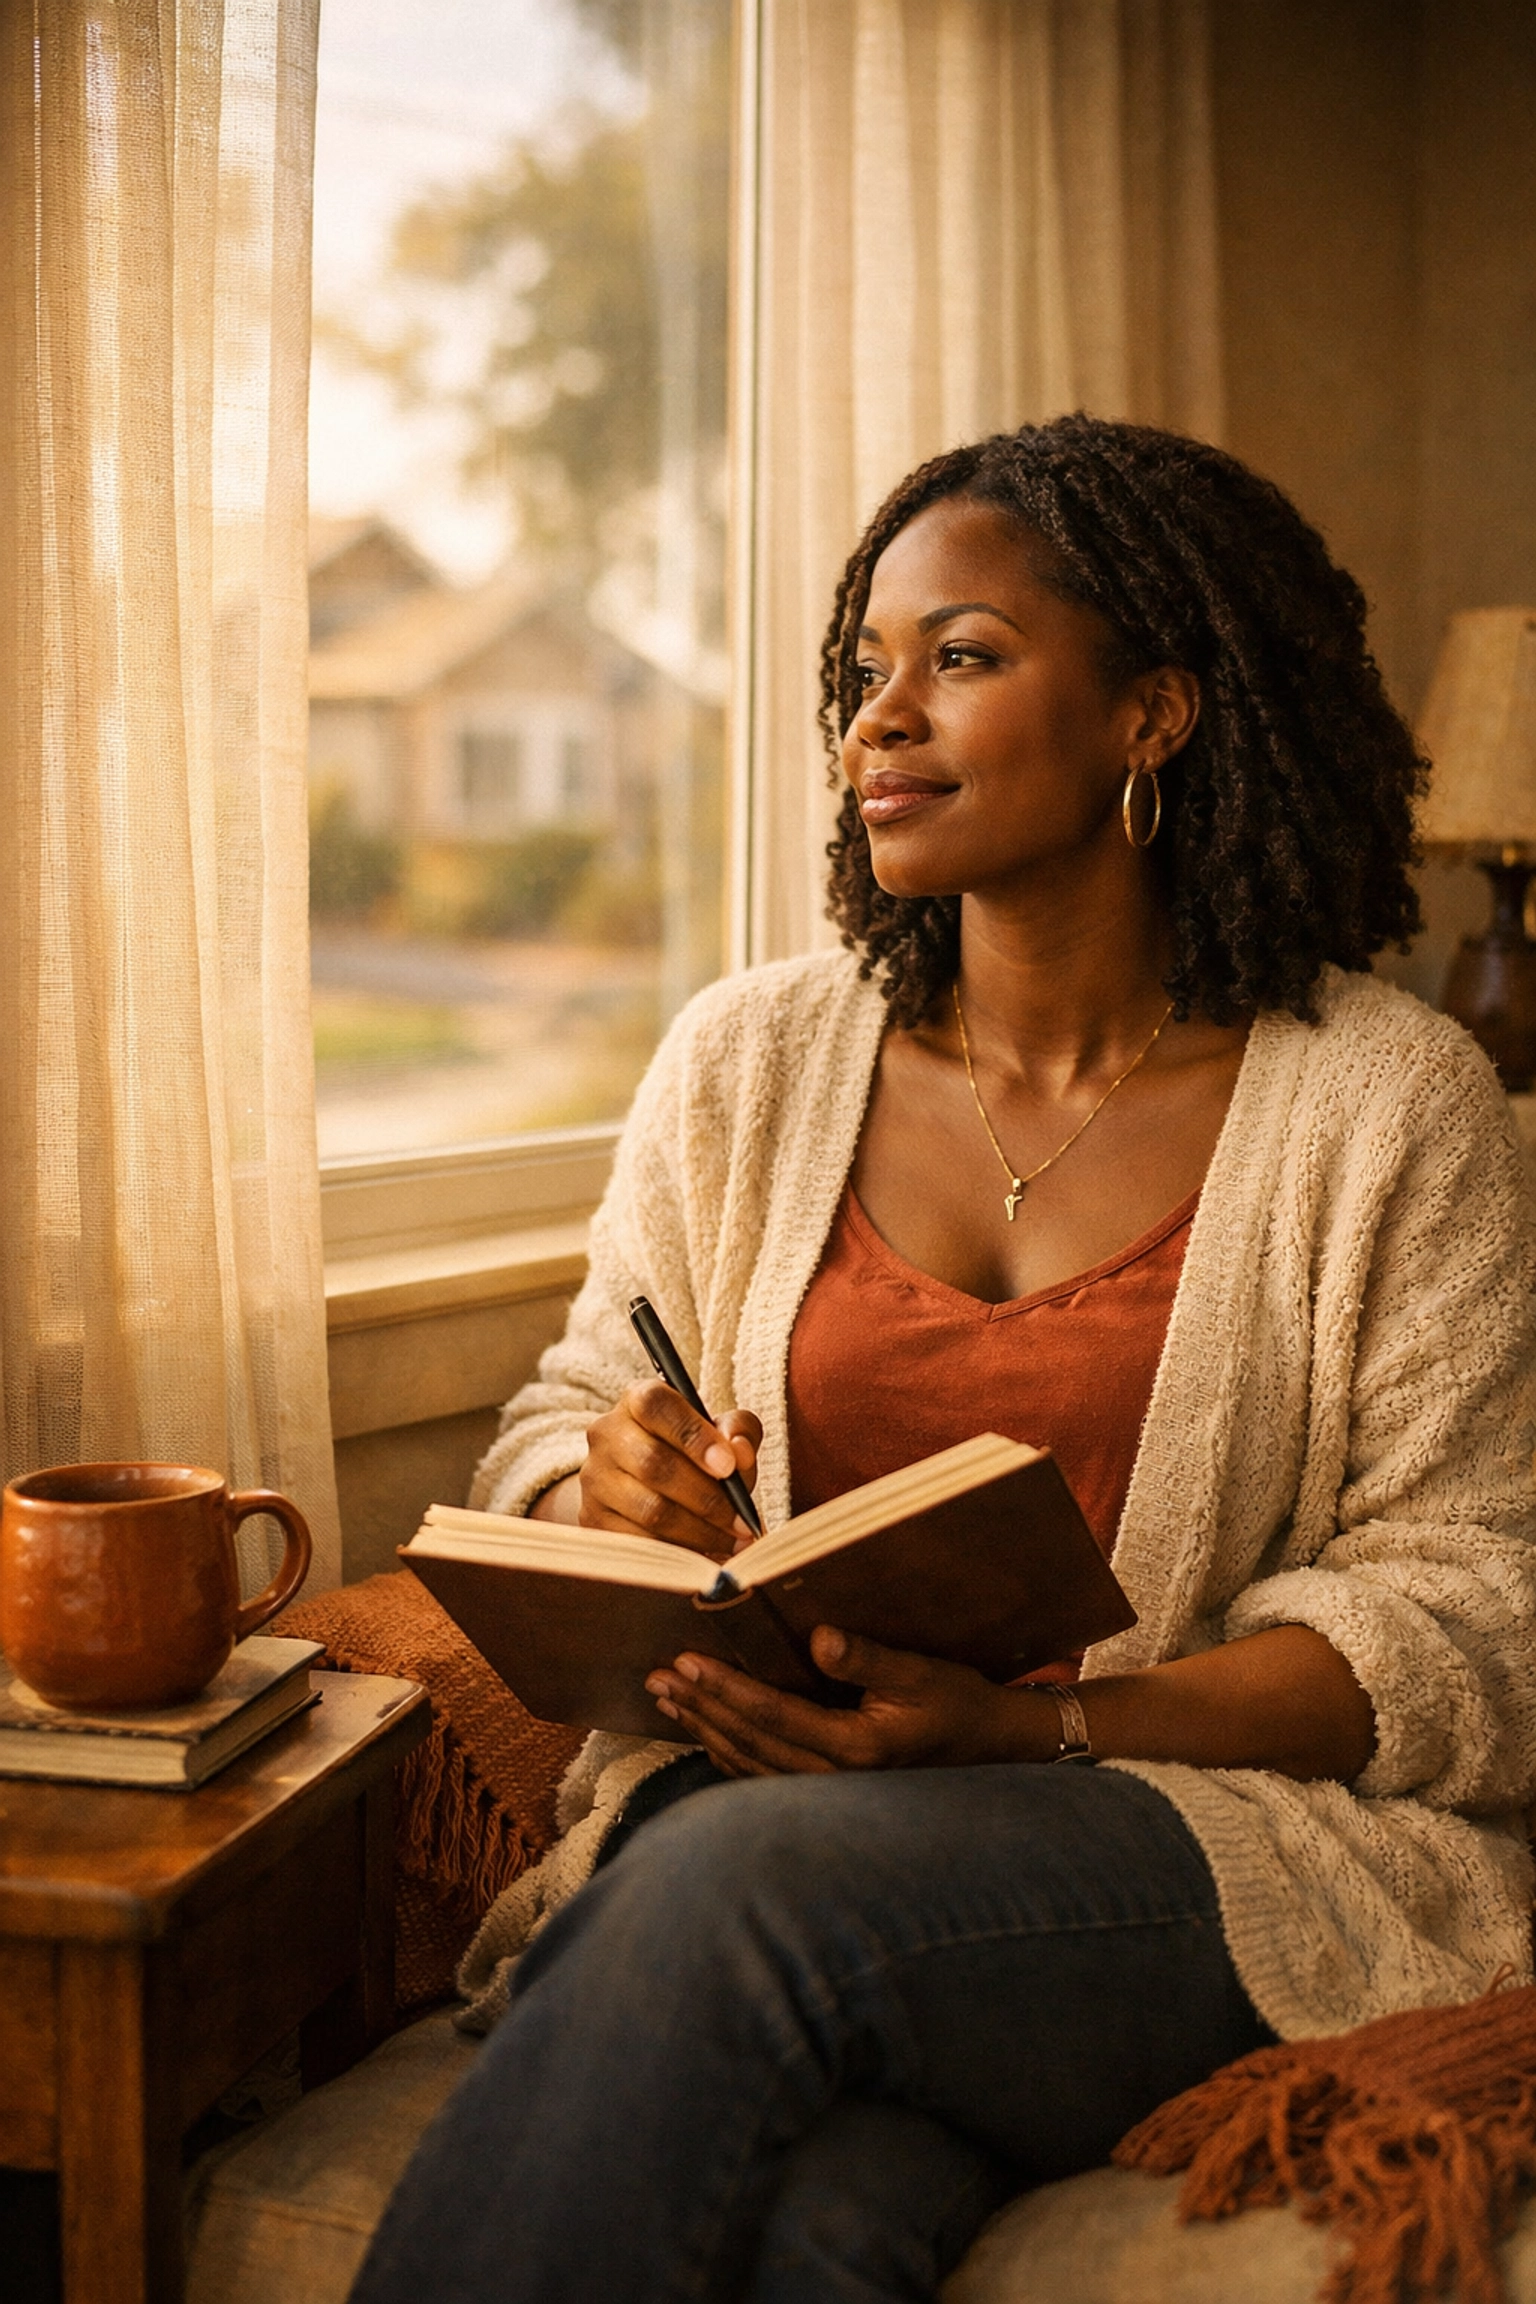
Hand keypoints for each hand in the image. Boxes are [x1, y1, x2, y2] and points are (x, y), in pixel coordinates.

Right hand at [575, 1380, 761, 1558]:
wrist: (646, 1486)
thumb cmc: (694, 1454)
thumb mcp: (721, 1433)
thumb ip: (739, 1432)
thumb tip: (740, 1452)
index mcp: (638, 1400)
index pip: (656, 1406)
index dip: (694, 1436)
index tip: (729, 1467)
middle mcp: (607, 1435)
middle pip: (654, 1465)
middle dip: (707, 1498)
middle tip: (742, 1521)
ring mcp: (595, 1479)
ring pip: (649, 1510)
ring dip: (700, 1532)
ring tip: (733, 1541)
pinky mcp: (594, 1520)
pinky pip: (640, 1542)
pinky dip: (679, 1552)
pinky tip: (707, 1553)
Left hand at [645, 1626, 1057, 1774]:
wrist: (992, 1750)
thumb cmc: (958, 1705)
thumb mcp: (921, 1673)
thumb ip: (867, 1657)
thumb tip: (818, 1638)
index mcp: (854, 1747)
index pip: (772, 1715)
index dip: (726, 1688)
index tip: (686, 1660)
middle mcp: (835, 1778)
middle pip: (749, 1742)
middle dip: (701, 1707)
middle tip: (657, 1676)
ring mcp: (830, 1791)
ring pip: (749, 1764)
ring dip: (706, 1729)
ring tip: (668, 1699)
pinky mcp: (829, 1790)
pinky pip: (764, 1775)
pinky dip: (728, 1751)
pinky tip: (706, 1730)